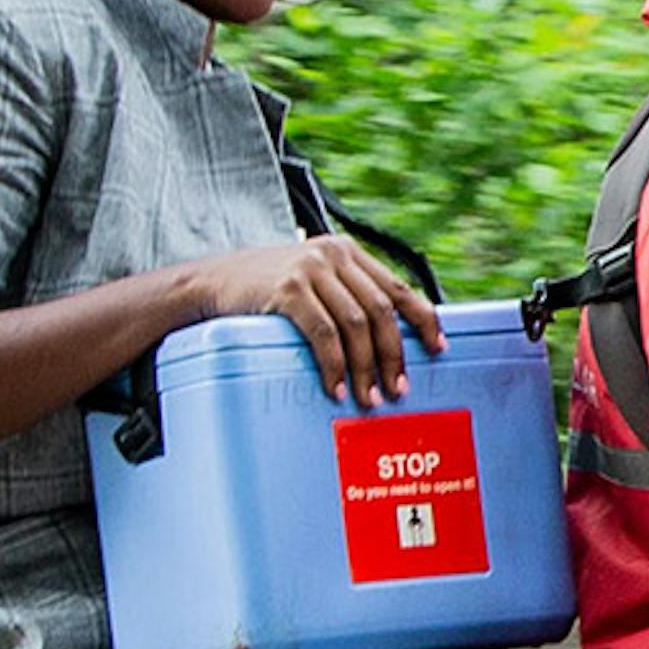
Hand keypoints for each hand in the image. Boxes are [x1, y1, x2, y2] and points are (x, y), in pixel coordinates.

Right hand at [192, 231, 435, 403]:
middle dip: (394, 356)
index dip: (423, 320)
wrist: (212, 282)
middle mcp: (334, 254)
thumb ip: (345, 296)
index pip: (399, 286)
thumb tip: (384, 345)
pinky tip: (336, 386)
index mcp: (348, 252)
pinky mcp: (287, 289)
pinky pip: (324, 333)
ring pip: (357, 325)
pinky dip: (334, 364)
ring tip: (368, 397)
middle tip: (397, 390)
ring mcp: (310, 269)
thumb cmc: (265, 290)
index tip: (436, 349)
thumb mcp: (312, 282)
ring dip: (366, 367)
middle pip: (381, 310)